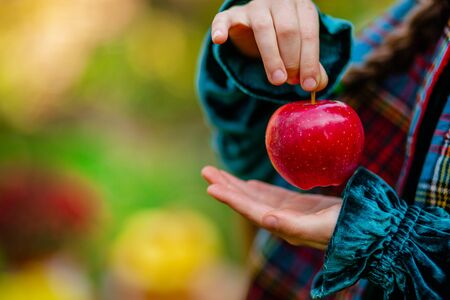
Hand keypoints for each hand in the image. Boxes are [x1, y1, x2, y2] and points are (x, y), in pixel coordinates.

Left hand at [201, 166, 341, 249]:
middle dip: (226, 186)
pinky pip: (271, 195)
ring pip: (255, 197)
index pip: (250, 210)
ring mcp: (287, 212)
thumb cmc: (345, 228)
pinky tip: (247, 183)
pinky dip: (256, 188)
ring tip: (217, 173)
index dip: (231, 198)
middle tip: (207, 171)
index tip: (211, 186)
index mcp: (282, 225)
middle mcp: (280, 220)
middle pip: (247, 201)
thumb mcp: (319, 227)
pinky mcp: (297, 206)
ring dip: (236, 185)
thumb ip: (291, 225)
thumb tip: (266, 219)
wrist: (366, 230)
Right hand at [211, 0, 327, 89]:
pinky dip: (221, 29)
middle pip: (288, 30)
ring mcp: (255, 6)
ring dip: (272, 58)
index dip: (310, 60)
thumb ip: (311, 67)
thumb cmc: (285, 41)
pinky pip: (224, 19)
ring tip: (277, 80)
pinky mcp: (233, 14)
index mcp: (302, 6)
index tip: (308, 84)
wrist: (258, 26)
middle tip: (290, 82)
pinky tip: (219, 40)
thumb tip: (317, 84)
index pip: (308, 32)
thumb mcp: (301, 51)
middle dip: (292, 60)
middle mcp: (280, 1)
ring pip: (264, 29)